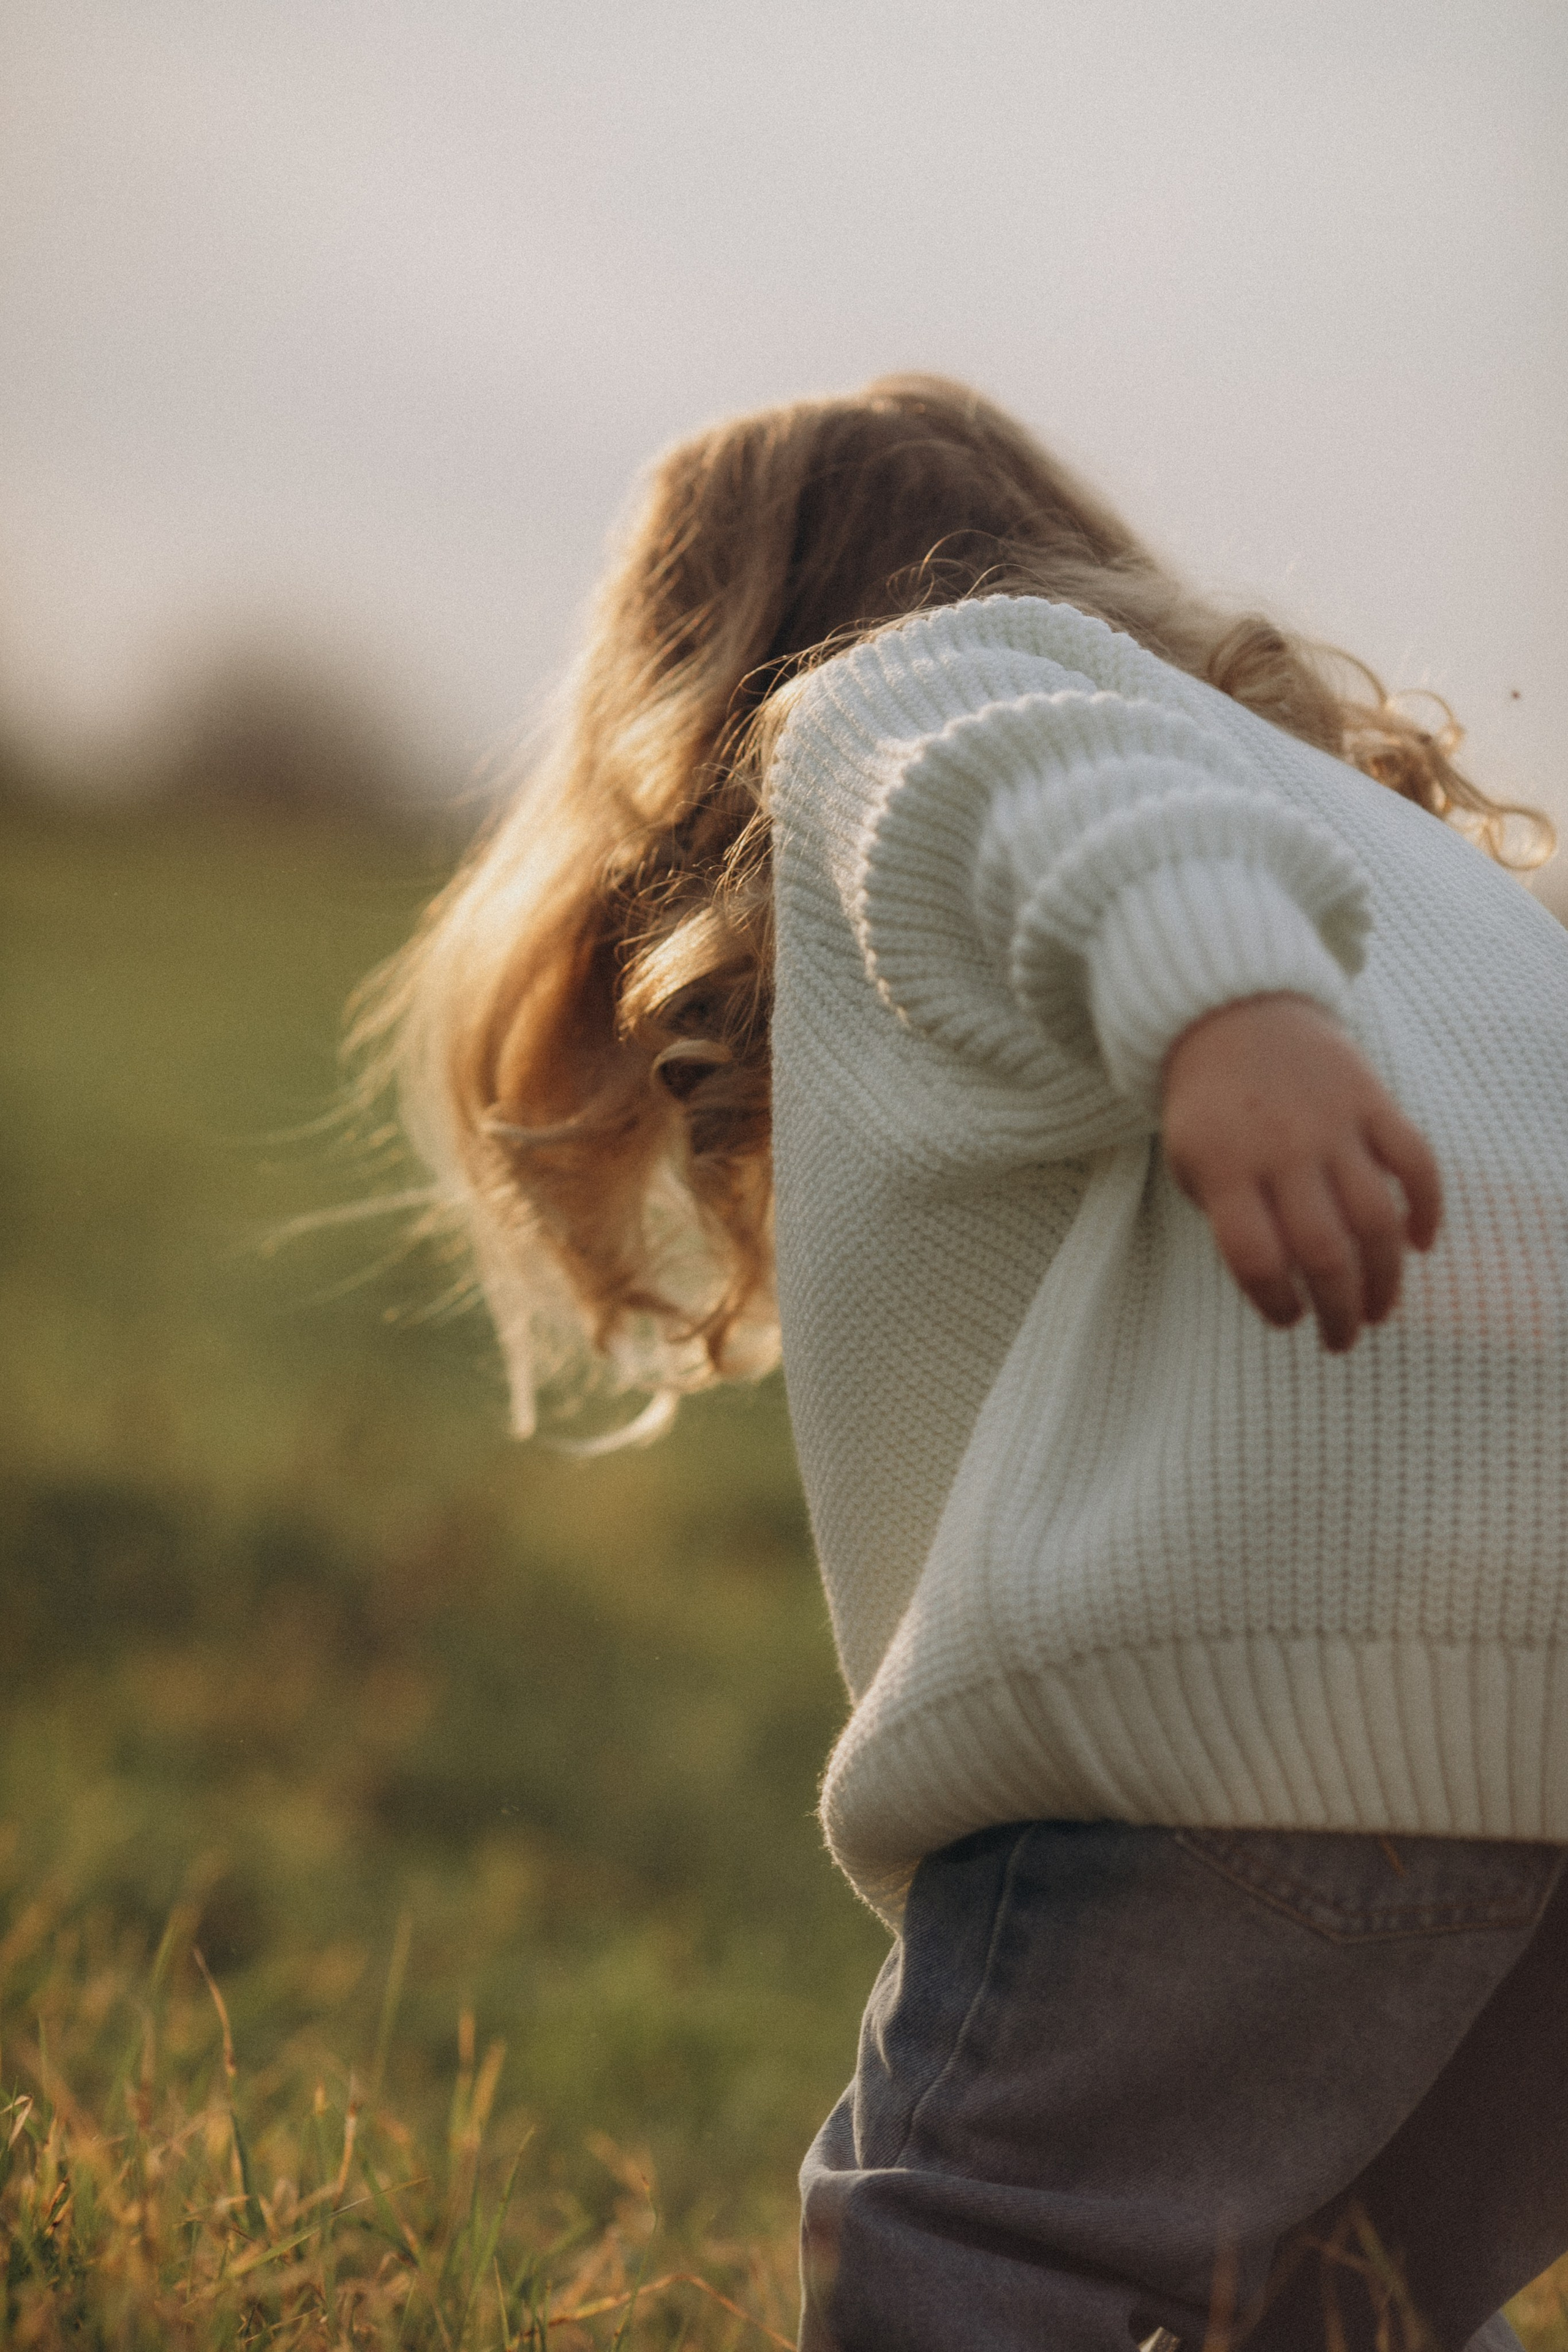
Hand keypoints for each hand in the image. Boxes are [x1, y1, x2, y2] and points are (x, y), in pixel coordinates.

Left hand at [1160, 993, 1441, 1352]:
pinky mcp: (1371, 1100)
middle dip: (1338, 1310)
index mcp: (1225, 1168)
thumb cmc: (1207, 1103)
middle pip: (1323, 1252)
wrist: (1229, 1011)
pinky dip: (1425, 1207)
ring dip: (1384, 1278)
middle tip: (1342, 1338)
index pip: (1255, 1258)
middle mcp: (1281, 1150)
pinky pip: (1413, 1162)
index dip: (1275, 1303)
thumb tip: (1279, 1282)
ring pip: (1375, 1219)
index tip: (1288, 1320)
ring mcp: (1332, 1124)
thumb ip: (1227, 1216)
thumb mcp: (1189, 1159)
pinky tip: (1420, 1243)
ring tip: (1378, 1310)